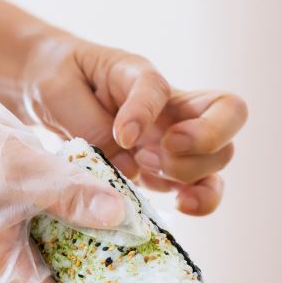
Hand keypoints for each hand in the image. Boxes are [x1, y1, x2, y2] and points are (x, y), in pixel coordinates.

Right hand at [0, 7, 133, 282]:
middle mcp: (10, 264)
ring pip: (68, 269)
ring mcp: (14, 244)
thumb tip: (119, 215)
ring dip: (106, 271)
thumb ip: (71, 196)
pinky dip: (92, 240)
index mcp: (2, 268)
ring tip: (151, 273)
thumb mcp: (25, 174)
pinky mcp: (20, 222)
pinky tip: (124, 230)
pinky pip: (63, 241)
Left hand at [23, 36, 247, 214]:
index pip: (157, 87)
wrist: (52, 89)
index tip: (122, 134)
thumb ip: (92, 125)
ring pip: (221, 155)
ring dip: (193, 172)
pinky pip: (203, 187)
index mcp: (139, 75)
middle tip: (159, 153)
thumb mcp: (60, 92)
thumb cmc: (58, 81)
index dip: (144, 112)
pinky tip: (179, 207)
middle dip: (203, 139)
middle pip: (230, 112)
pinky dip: (200, 200)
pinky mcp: (169, 170)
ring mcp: (176, 138)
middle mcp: (171, 105)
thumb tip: (127, 164)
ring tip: (148, 172)